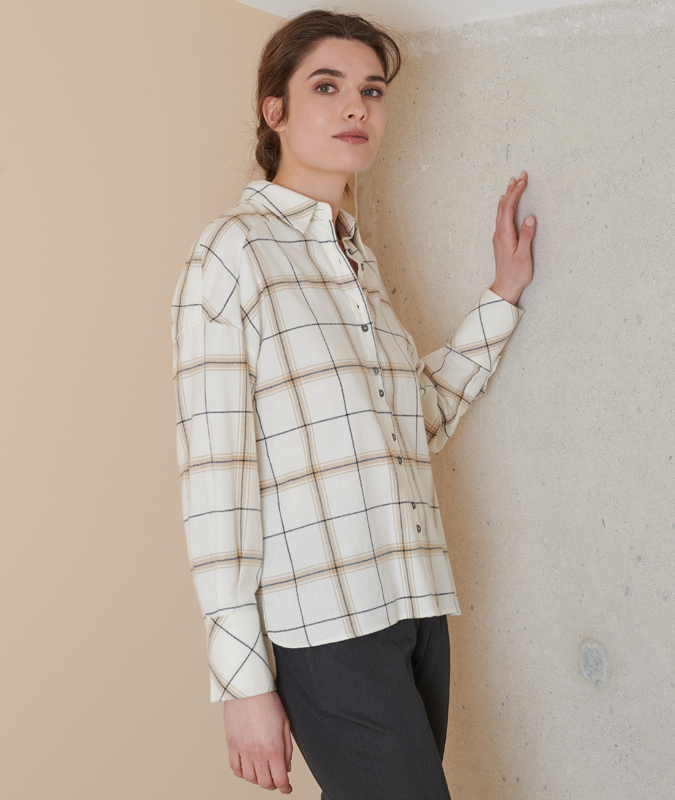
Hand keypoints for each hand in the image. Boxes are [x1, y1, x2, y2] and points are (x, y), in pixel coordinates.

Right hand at [223, 689, 292, 792]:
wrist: (249, 689)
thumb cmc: (268, 702)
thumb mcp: (285, 724)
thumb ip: (287, 749)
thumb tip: (286, 767)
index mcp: (274, 748)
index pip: (280, 779)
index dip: (285, 788)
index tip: (287, 789)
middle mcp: (258, 753)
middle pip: (265, 782)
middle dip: (273, 785)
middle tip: (276, 781)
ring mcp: (243, 750)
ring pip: (249, 778)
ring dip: (257, 780)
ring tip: (262, 774)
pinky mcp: (231, 744)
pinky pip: (234, 768)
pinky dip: (241, 773)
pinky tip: (247, 769)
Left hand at [490, 170, 535, 304]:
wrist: (505, 287)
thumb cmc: (516, 274)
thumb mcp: (524, 256)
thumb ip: (527, 236)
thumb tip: (530, 218)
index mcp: (505, 234)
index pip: (509, 207)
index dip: (516, 192)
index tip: (523, 180)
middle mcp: (499, 233)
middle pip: (504, 206)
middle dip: (512, 189)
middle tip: (520, 175)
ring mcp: (498, 236)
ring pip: (501, 211)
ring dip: (508, 196)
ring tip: (513, 183)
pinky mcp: (501, 240)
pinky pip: (501, 217)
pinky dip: (505, 206)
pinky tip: (504, 203)